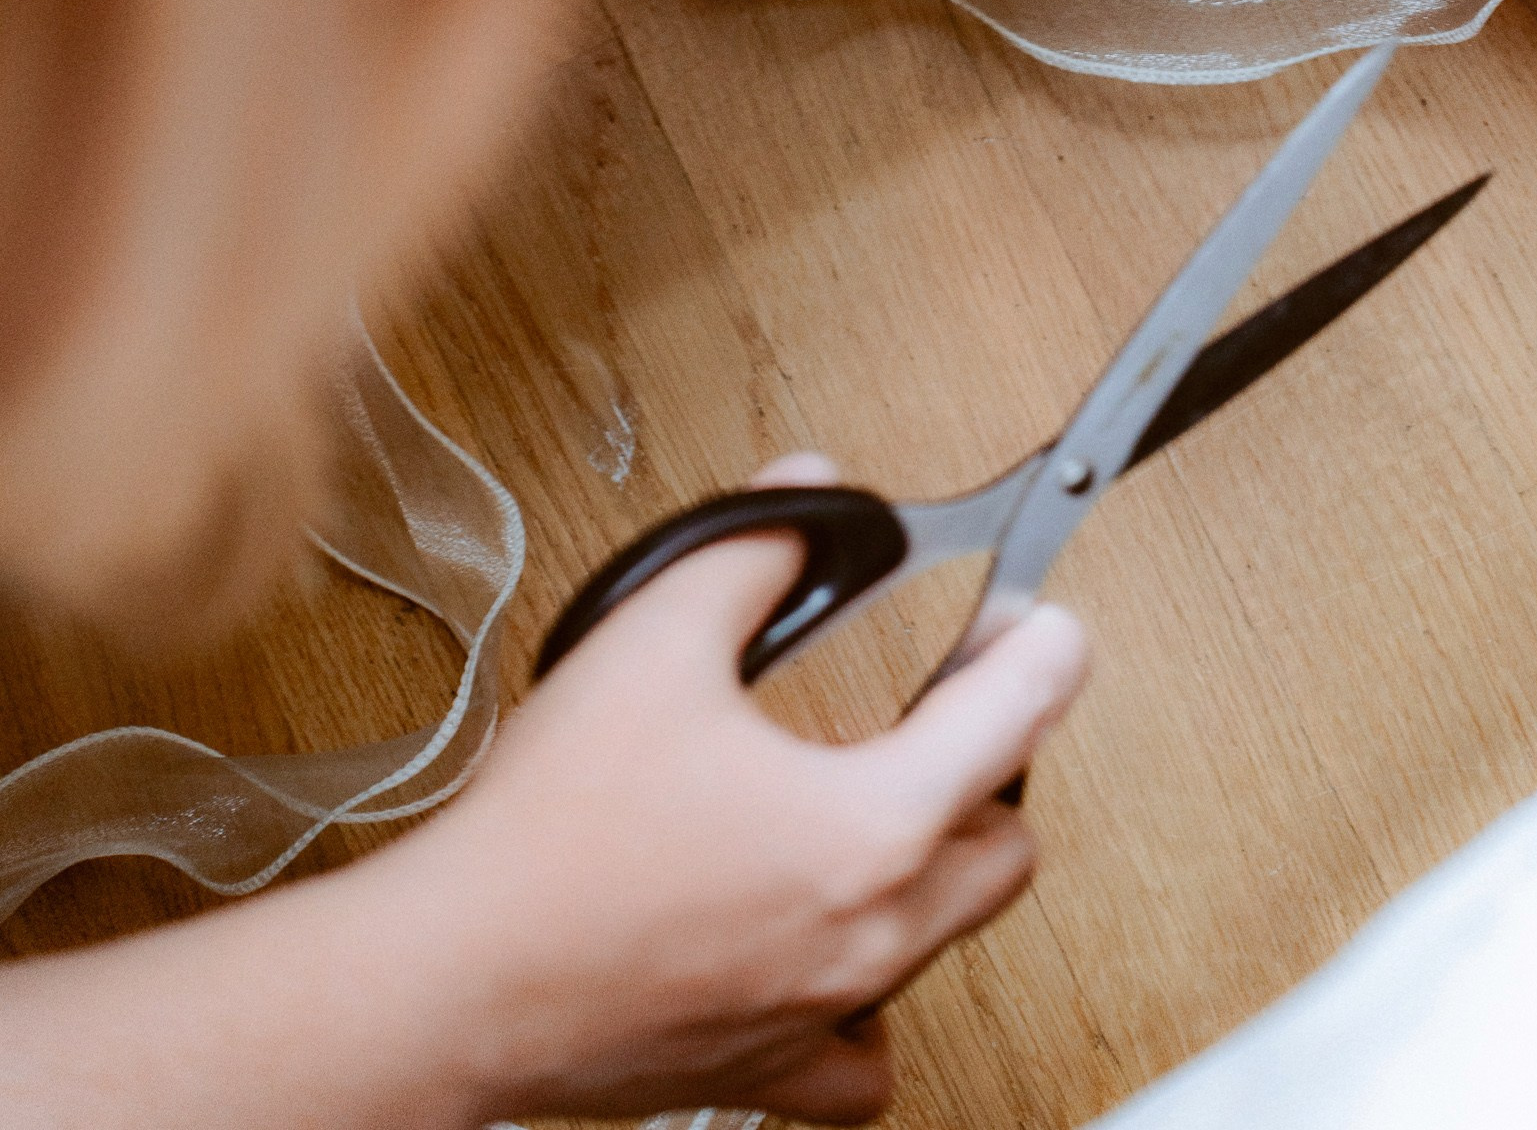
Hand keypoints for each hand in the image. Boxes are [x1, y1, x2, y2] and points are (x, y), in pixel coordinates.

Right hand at [396, 457, 1089, 1125]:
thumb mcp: (655, 638)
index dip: (1042, 648)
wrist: (454, 976)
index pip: (1016, 720)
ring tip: (884, 804)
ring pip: (949, 941)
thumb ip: (754, 553)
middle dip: (995, 761)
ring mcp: (823, 1014)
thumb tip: (810, 502)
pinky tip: (833, 947)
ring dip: (939, 868)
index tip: (1043, 621)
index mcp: (870, 827)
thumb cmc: (549, 836)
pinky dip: (870, 1004)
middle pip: (1006, 844)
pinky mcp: (765, 1071)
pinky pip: (865, 1060)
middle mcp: (870, 934)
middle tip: (950, 700)